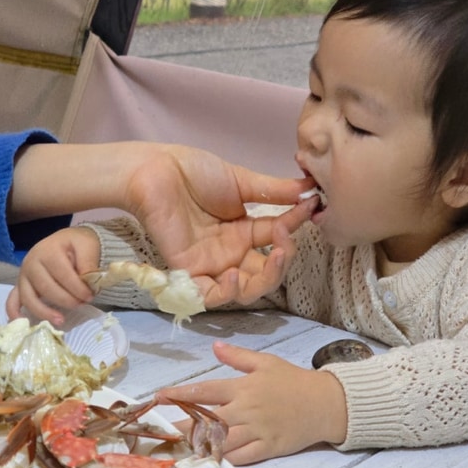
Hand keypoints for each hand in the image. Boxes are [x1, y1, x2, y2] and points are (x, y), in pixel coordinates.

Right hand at [6, 227, 100, 323]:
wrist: (66, 241)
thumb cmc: (77, 244)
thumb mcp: (87, 245)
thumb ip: (88, 262)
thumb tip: (87, 282)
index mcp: (48, 251)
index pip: (63, 275)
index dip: (78, 289)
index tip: (90, 296)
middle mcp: (31, 263)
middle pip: (46, 288)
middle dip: (66, 300)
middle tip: (81, 304)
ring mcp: (23, 275)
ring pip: (29, 297)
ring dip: (44, 311)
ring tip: (61, 320)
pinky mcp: (20, 285)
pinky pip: (12, 300)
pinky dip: (14, 312)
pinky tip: (23, 322)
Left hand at [121, 145, 316, 304]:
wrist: (157, 171)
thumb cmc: (194, 171)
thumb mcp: (240, 180)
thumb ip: (274, 191)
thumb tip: (309, 189)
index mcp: (243, 230)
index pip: (277, 237)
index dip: (295, 225)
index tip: (310, 205)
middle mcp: (231, 251)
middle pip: (267, 273)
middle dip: (284, 259)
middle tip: (284, 238)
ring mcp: (212, 264)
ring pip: (247, 290)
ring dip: (268, 278)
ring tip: (275, 256)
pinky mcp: (190, 272)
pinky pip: (212, 296)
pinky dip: (229, 291)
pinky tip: (236, 273)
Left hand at [156, 341, 346, 464]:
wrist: (325, 404)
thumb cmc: (293, 380)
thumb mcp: (265, 362)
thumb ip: (237, 356)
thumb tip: (214, 346)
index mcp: (243, 387)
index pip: (204, 391)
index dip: (179, 395)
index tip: (159, 397)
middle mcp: (246, 410)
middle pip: (206, 420)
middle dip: (180, 426)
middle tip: (158, 431)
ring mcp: (257, 431)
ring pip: (220, 441)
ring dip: (197, 445)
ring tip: (175, 448)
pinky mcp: (268, 448)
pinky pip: (241, 457)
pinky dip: (222, 460)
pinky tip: (205, 462)